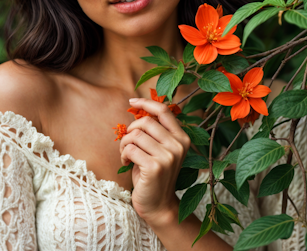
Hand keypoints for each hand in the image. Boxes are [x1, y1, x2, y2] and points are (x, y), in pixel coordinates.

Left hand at [119, 98, 190, 225]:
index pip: (164, 110)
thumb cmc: (154, 174)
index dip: (146, 102)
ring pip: (135, 135)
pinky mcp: (155, 166)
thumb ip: (155, 131)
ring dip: (124, 144)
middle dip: (130, 130)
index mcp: (182, 137)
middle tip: (127, 144)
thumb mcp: (159, 149)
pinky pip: (130, 148)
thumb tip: (138, 108)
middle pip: (145, 122)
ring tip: (126, 154)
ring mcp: (168, 156)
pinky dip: (124, 154)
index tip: (132, 101)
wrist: (158, 205)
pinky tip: (127, 163)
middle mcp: (178, 145)